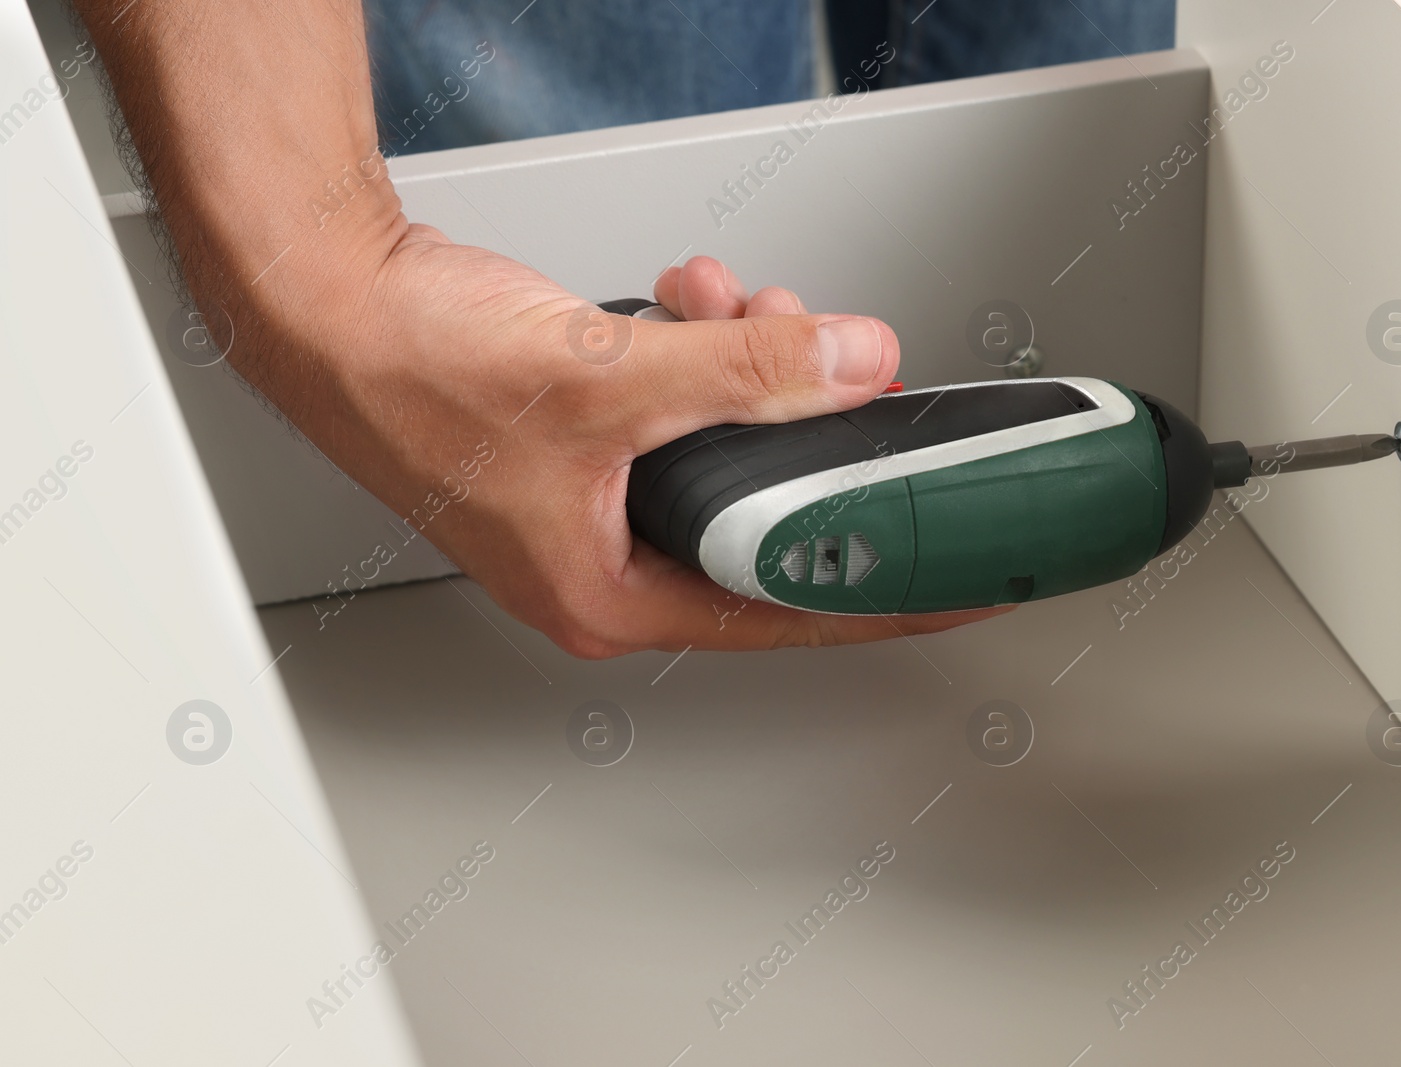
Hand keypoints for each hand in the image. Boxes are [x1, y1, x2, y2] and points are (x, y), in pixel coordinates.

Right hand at [278, 232, 1005, 657]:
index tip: (963, 572)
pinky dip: (705, 349)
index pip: (790, 607)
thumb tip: (849, 367)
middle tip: (849, 372)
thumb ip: (745, 374)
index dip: (890, 584)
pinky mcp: (592, 435)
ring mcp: (599, 497)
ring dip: (754, 370)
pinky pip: (686, 404)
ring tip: (747, 312)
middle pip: (767, 514)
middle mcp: (608, 560)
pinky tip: (694, 302)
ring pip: (729, 448)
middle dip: (811, 429)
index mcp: (610, 596)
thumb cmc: (409, 373)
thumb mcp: (607, 378)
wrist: (327, 301)